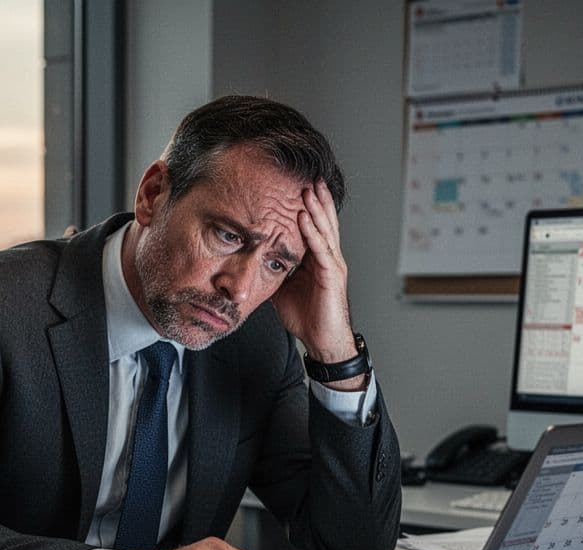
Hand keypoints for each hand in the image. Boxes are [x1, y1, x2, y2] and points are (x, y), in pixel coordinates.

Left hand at [271, 179, 358, 377]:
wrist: (322, 341)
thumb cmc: (306, 317)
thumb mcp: (281, 288)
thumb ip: (272, 271)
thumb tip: (250, 261)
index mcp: (317, 258)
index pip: (313, 226)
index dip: (308, 206)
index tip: (299, 185)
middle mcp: (327, 257)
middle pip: (323, 221)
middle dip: (317, 198)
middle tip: (310, 175)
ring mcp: (332, 265)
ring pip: (325, 230)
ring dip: (316, 208)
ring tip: (309, 188)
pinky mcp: (332, 276)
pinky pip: (321, 250)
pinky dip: (313, 233)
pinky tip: (305, 218)